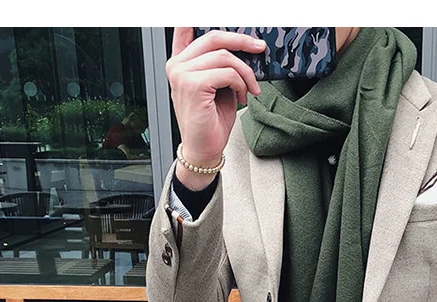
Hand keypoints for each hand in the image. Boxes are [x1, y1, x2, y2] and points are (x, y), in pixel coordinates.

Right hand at [167, 28, 265, 188]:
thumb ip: (222, 66)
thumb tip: (243, 49)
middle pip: (213, 37)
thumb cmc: (210, 122)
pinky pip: (227, 73)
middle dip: (241, 40)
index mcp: (180, 63)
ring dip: (245, 73)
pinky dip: (241, 84)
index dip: (200, 17)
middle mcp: (177, 66)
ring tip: (250, 89)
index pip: (186, 28)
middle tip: (259, 48)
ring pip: (224, 57)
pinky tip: (242, 97)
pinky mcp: (192, 85)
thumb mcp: (218, 88)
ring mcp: (182, 74)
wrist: (203, 150)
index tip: (226, 21)